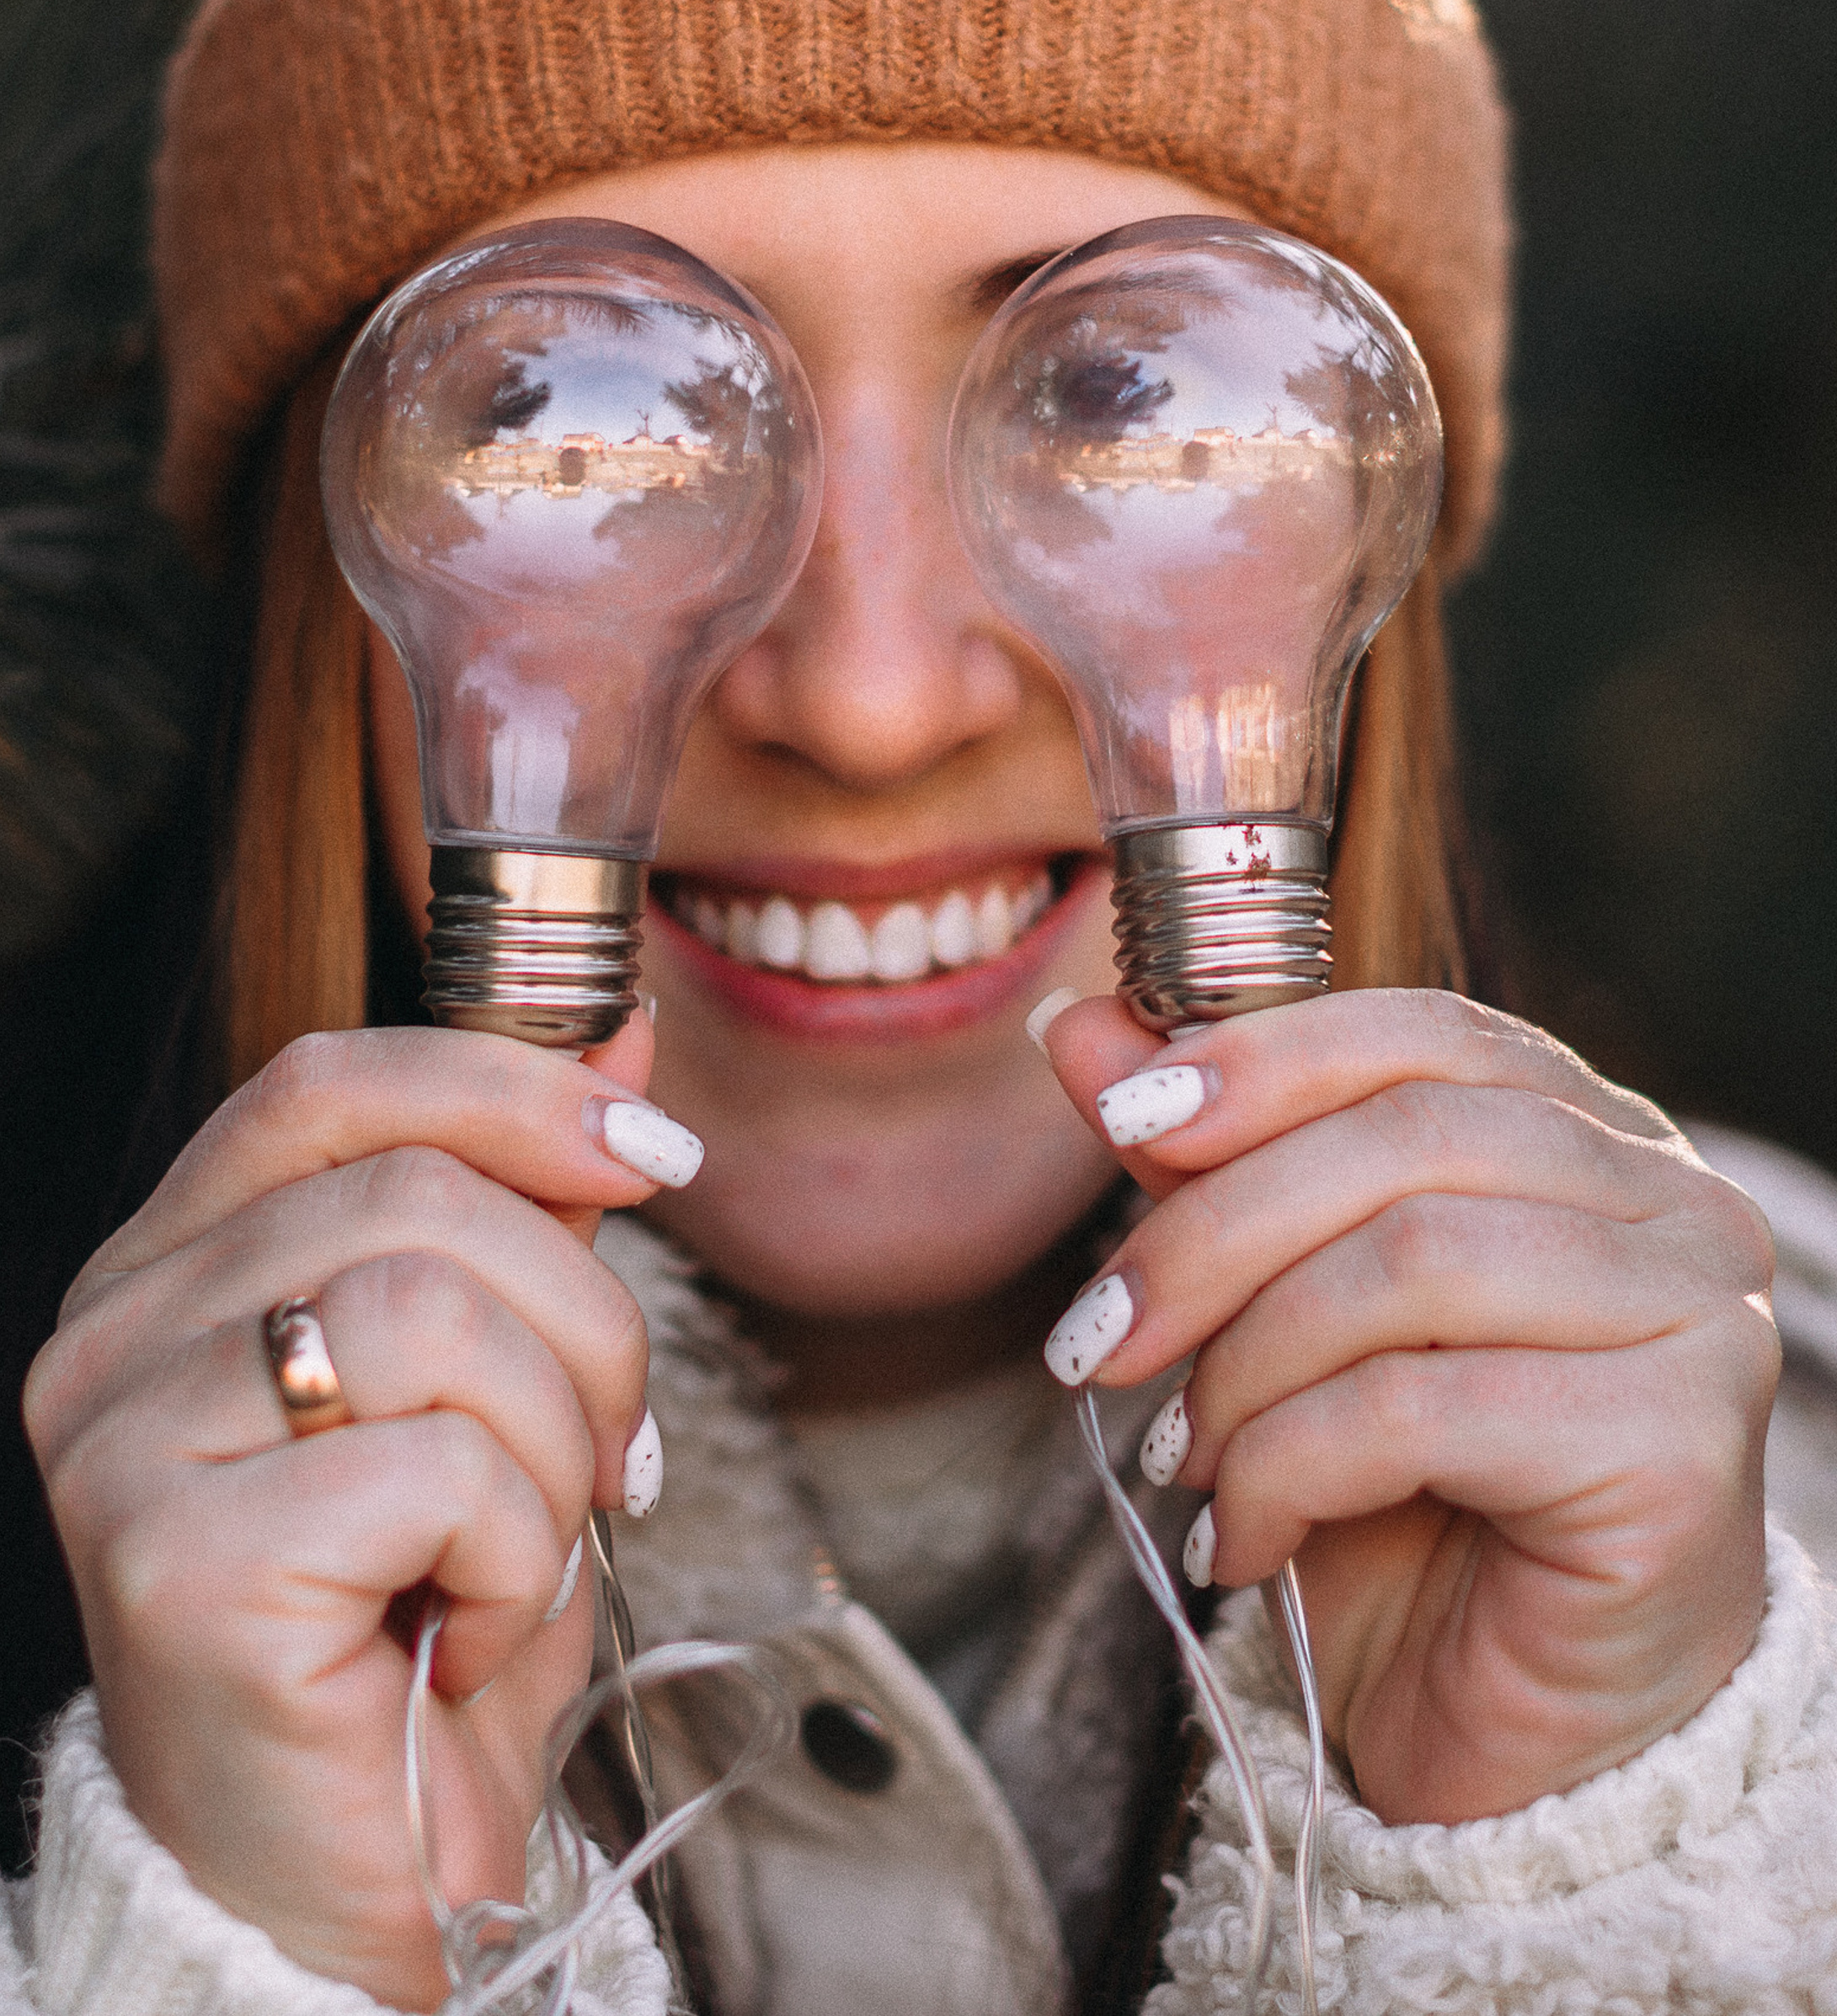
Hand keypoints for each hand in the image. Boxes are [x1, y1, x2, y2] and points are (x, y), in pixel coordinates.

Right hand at [24, 1015, 693, 2009]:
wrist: (368, 1880)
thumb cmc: (422, 1626)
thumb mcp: (498, 1379)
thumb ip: (532, 1203)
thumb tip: (620, 1031)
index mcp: (170, 1269)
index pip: (326, 1081)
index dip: (507, 1084)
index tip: (650, 1148)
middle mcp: (111, 1342)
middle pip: (419, 1198)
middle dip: (580, 1320)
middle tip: (607, 1454)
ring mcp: (123, 1451)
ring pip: (437, 1310)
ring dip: (553, 1442)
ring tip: (525, 1548)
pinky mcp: (176, 1566)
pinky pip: (434, 1466)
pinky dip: (513, 1549)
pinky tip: (468, 1627)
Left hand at [1040, 989, 1777, 1828]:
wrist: (1529, 1763)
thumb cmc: (1424, 1519)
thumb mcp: (1290, 1311)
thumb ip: (1211, 1160)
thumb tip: (1082, 1031)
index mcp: (1609, 1140)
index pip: (1431, 1036)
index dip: (1268, 1056)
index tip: (1121, 1113)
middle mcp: (1685, 1209)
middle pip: (1409, 1143)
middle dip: (1216, 1231)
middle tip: (1098, 1337)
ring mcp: (1703, 1323)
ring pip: (1412, 1262)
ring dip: (1247, 1364)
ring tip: (1185, 1457)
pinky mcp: (1675, 1451)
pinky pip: (1420, 1406)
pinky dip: (1289, 1466)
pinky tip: (1245, 1539)